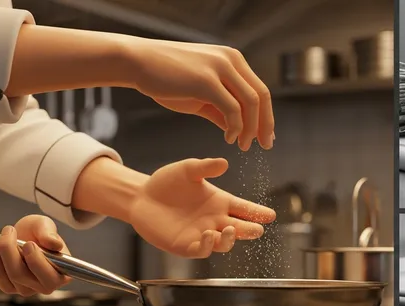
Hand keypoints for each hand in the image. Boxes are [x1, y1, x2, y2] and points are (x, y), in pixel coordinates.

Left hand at [0, 215, 70, 295]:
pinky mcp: (11, 288)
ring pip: (10, 276)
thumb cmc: (39, 232)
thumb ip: (50, 234)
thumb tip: (55, 244)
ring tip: (0, 236)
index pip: (50, 278)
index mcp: (62, 274)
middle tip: (9, 231)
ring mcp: (27, 289)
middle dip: (11, 251)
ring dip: (1, 253)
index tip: (28, 244)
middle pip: (22, 276)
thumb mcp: (46, 226)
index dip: (36, 263)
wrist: (25, 235)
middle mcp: (45, 286)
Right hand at [127, 39, 274, 150]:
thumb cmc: (166, 78)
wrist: (138, 62)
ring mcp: (219, 68)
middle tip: (265, 145)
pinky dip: (235, 127)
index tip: (265, 136)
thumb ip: (220, 108)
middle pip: (261, 95)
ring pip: (250, 102)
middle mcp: (231, 60)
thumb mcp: (199, 93)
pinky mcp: (206, 80)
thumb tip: (238, 128)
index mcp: (232, 59)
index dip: (266, 115)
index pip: (259, 89)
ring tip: (244, 145)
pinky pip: (232, 108)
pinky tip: (229, 138)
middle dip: (266, 124)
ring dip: (251, 128)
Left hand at [128, 158, 275, 257]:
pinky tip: (207, 234)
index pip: (244, 208)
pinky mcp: (185, 245)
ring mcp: (200, 234)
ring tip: (229, 229)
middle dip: (250, 230)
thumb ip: (205, 167)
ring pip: (223, 243)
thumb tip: (224, 163)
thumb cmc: (166, 183)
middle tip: (257, 229)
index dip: (258, 212)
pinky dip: (206, 245)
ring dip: (229, 239)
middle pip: (239, 229)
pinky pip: (201, 250)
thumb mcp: (187, 170)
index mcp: (219, 202)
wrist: (142, 196)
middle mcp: (214, 220)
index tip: (270, 215)